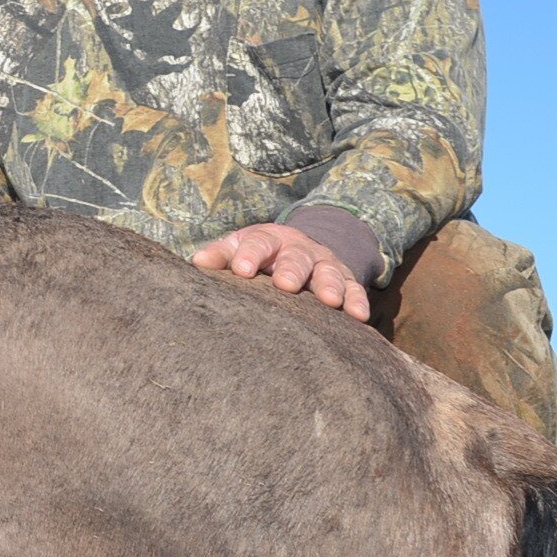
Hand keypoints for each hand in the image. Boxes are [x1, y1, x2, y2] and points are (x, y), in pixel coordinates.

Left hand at [190, 223, 370, 320]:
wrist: (298, 247)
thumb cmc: (258, 255)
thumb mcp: (238, 249)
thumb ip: (220, 255)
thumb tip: (197, 263)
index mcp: (269, 240)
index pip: (258, 243)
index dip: (250, 255)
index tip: (242, 270)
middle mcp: (299, 249)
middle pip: (296, 257)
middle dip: (292, 269)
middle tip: (285, 285)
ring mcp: (324, 264)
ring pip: (329, 272)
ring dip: (329, 286)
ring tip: (329, 302)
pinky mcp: (345, 280)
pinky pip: (354, 289)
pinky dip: (357, 301)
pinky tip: (358, 316)